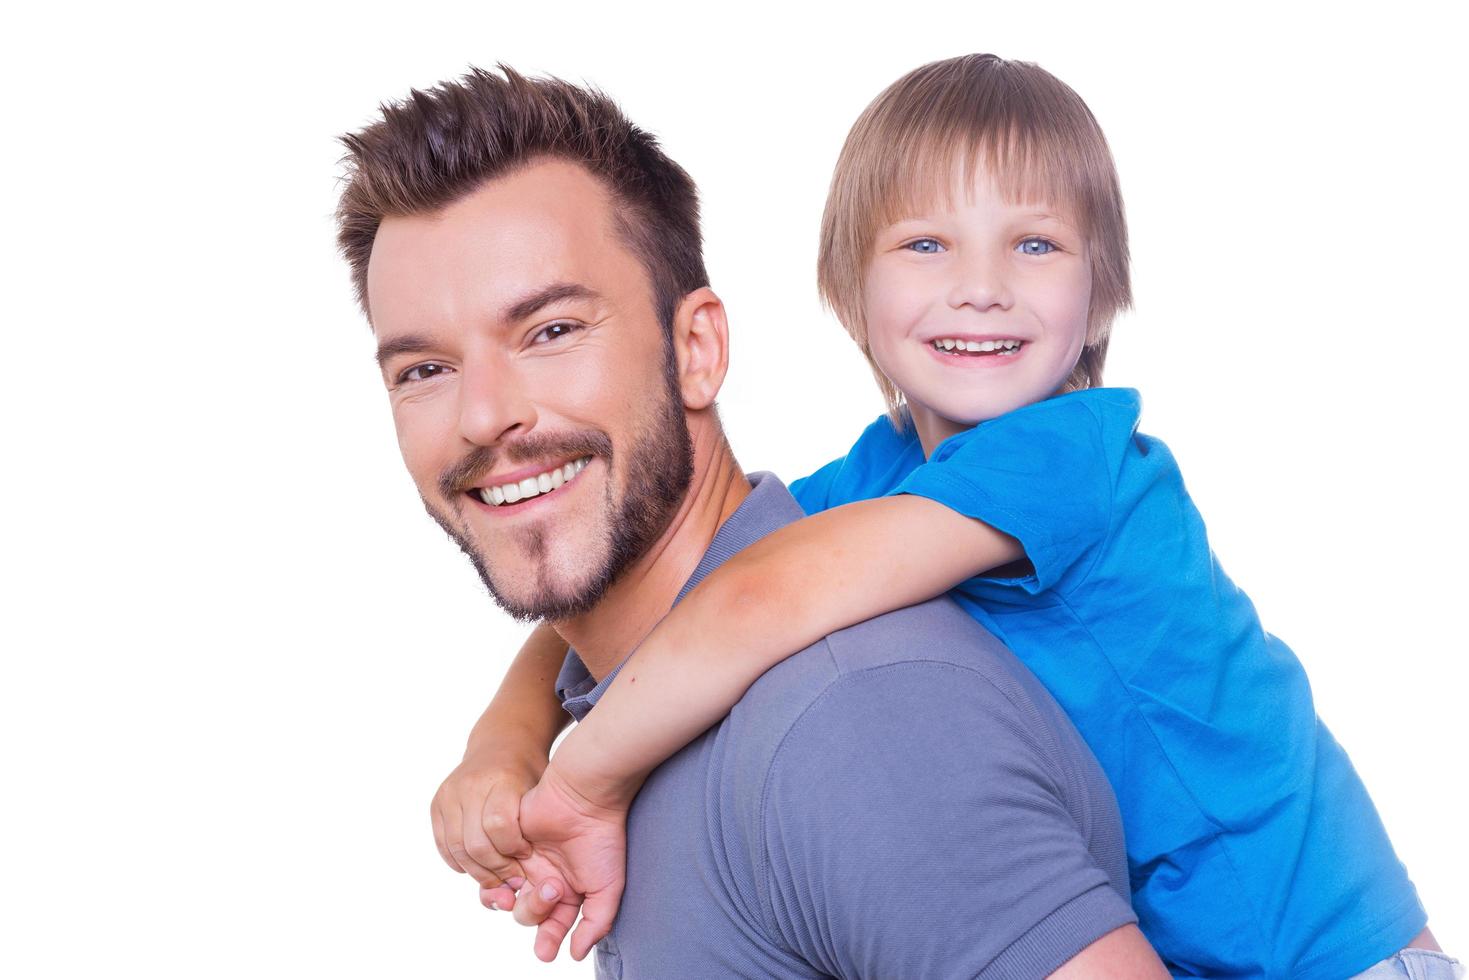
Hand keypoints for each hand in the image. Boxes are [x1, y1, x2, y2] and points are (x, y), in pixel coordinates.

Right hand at [430, 741, 545, 910]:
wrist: (501, 743)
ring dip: (476, 871)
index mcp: (501, 778)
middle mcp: (470, 785)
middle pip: (476, 843)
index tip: (527, 856)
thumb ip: (536, 827)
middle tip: (512, 880)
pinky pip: (443, 844)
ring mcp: (449, 793)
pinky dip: (459, 862)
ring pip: (457, 848)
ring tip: (496, 879)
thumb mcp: (542, 792)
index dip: (513, 849)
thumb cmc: (530, 774)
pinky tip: (477, 866)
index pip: (499, 825)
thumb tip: (525, 879)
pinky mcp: (437, 803)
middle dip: (496, 869)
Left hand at [487, 760, 629, 961]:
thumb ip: (596, 923)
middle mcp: (543, 878)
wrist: (585, 796)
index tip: (546, 951)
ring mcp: (523, 861)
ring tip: (543, 882)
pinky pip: (491, 870)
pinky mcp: (505, 844)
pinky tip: (522, 862)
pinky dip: (503, 873)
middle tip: (554, 889)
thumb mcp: (608, 887)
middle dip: (538, 911)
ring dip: (523, 897)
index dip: (548, 940)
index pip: (551, 924)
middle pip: (526, 914)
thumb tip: (576, 954)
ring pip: (506, 896)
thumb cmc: (601, 838)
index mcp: (567, 890)